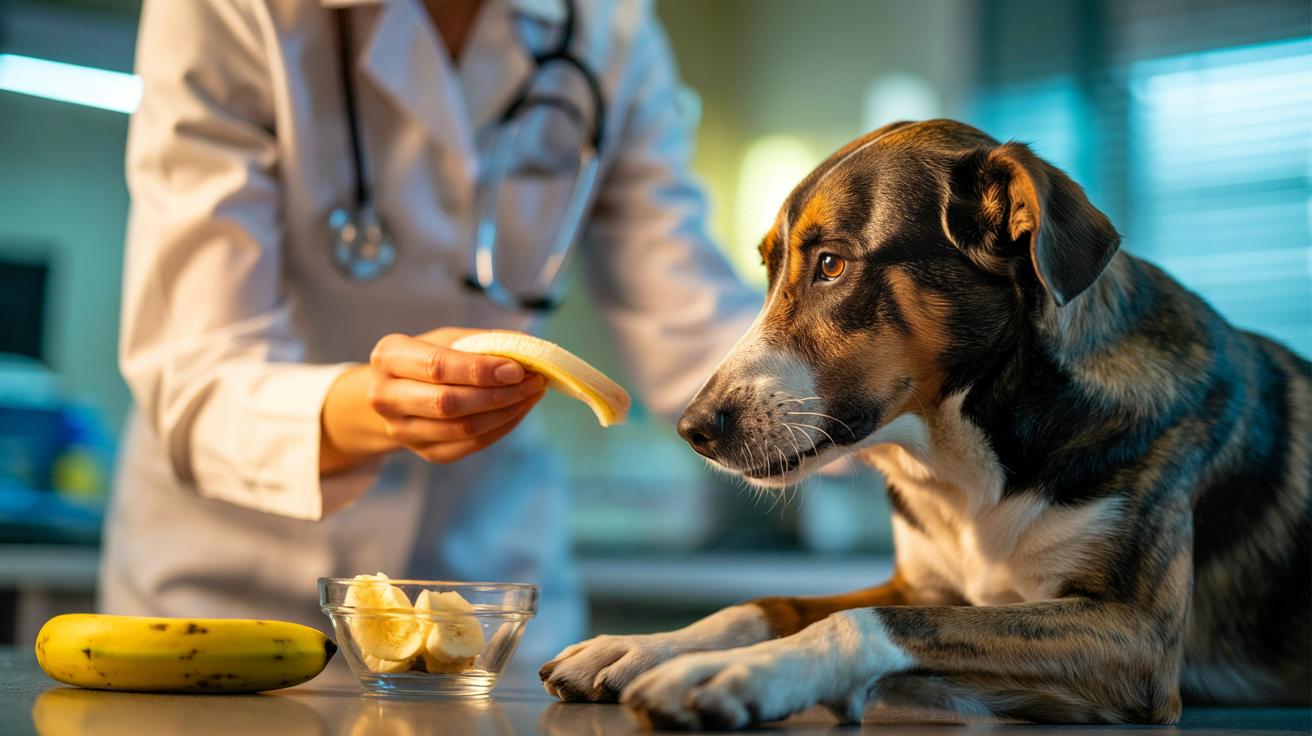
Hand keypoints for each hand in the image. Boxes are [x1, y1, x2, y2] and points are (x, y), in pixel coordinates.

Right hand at [321, 328, 545, 471]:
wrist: (398, 393)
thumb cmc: (429, 358)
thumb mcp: (449, 339)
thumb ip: (486, 341)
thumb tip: (529, 348)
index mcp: (390, 357)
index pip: (437, 367)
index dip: (480, 371)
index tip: (518, 369)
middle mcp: (386, 396)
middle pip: (448, 403)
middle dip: (499, 394)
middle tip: (534, 382)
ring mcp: (402, 430)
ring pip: (463, 429)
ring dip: (506, 412)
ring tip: (532, 393)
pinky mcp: (424, 452)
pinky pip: (470, 445)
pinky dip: (501, 428)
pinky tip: (518, 410)